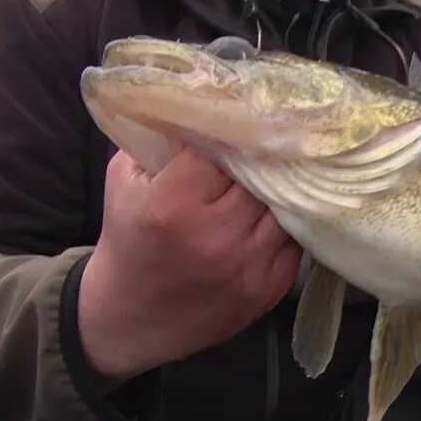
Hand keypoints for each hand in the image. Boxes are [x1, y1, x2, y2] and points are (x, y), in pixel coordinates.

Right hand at [77, 148, 302, 383]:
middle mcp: (216, 237)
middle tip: (254, 149)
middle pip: (261, 175)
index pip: (225, 146)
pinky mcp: (268, 289)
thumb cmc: (127, 239)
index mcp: (175, 205)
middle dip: (256, 160)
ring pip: (285, 205)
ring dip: (276, 192)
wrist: (128, 319)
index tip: (231, 125)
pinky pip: (295, 240)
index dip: (229, 133)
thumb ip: (159, 140)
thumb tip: (200, 102)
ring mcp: (247, 267)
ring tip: (267, 181)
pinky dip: (284, 224)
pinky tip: (267, 217)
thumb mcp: (125, 180)